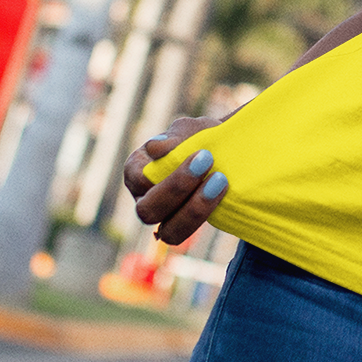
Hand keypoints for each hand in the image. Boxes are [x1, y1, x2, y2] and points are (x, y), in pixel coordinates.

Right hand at [123, 116, 227, 245]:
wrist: (224, 153)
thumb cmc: (199, 139)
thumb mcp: (190, 130)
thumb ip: (176, 136)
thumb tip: (156, 148)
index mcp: (136, 169)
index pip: (140, 180)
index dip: (168, 173)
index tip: (203, 155)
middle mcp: (143, 197)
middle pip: (148, 211)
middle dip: (179, 191)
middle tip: (211, 166)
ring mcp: (162, 216)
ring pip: (168, 231)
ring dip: (195, 210)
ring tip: (221, 183)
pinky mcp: (182, 226)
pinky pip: (189, 231)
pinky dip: (206, 216)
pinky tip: (225, 196)